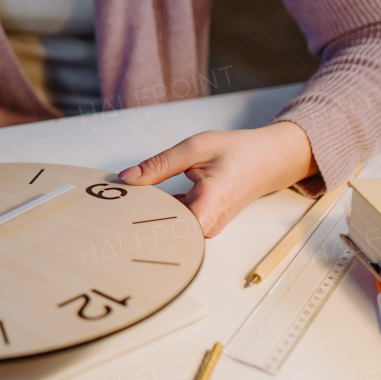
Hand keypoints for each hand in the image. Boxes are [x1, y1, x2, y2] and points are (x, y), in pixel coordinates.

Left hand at [116, 122, 317, 236]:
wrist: (266, 161)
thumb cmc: (235, 152)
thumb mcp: (194, 148)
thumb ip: (159, 164)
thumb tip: (126, 177)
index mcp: (210, 202)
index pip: (174, 230)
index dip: (146, 228)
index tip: (122, 220)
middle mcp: (209, 222)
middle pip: (166, 231)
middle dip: (139, 220)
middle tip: (114, 209)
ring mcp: (207, 227)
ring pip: (169, 228)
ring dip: (148, 215)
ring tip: (124, 205)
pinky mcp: (203, 225)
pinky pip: (176, 223)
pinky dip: (159, 212)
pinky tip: (143, 200)